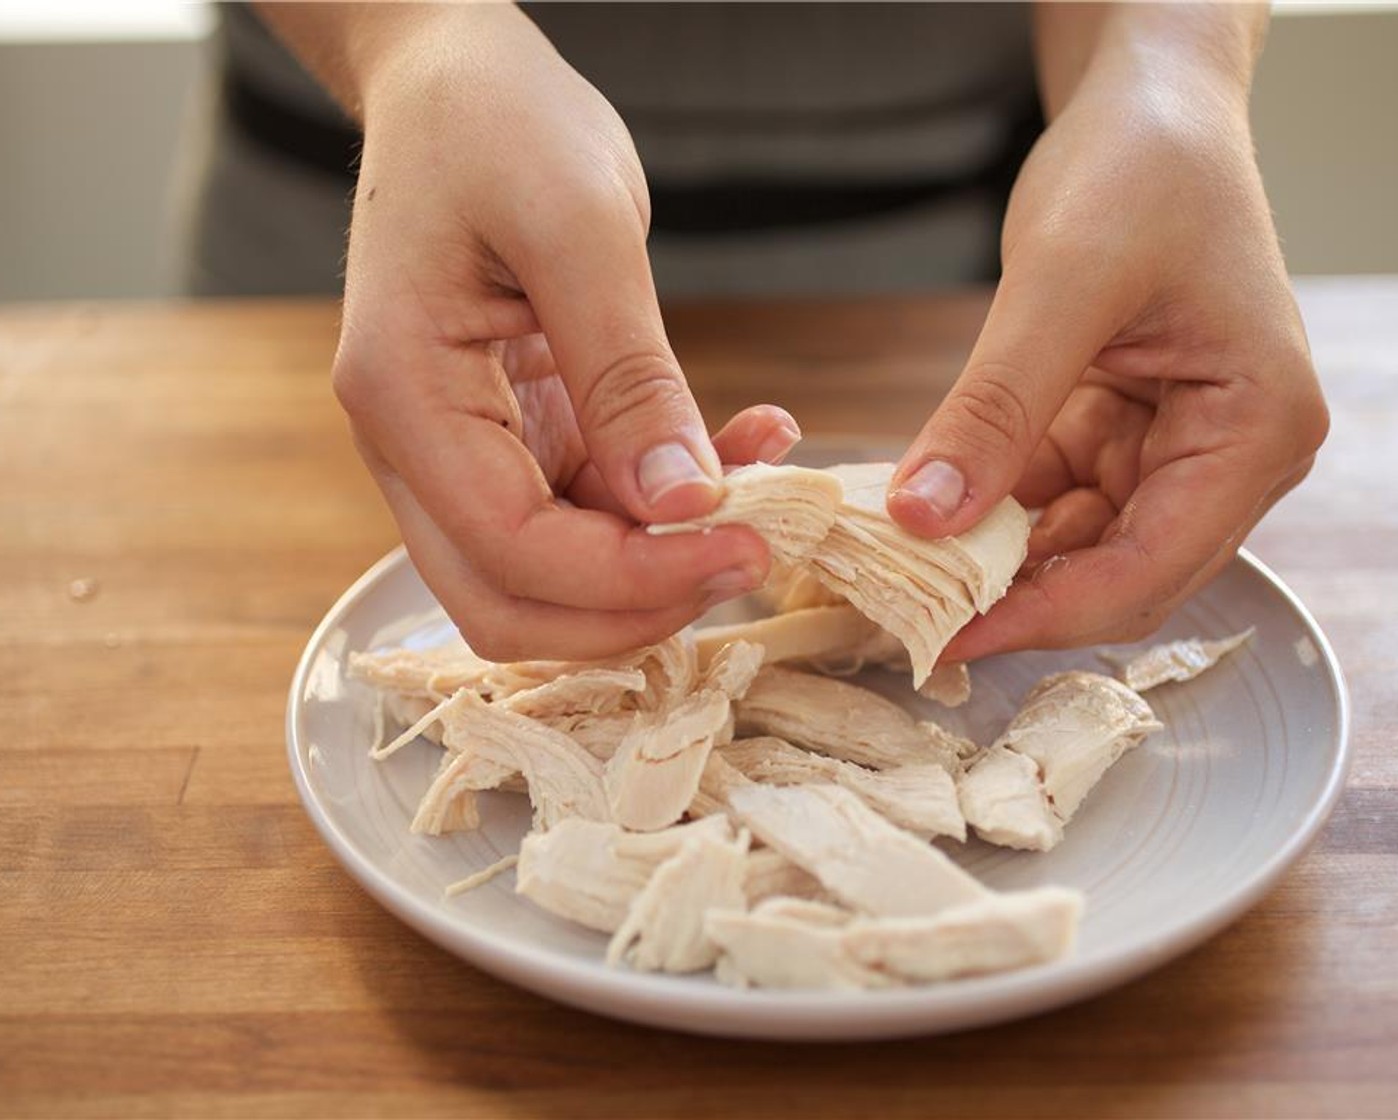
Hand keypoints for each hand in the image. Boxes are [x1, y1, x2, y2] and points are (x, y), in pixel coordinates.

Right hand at [277, 5, 788, 660]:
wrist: (457, 83)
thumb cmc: (498, 124)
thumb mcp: (580, 226)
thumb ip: (629, 374)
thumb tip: (685, 504)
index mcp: (404, 395)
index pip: (511, 549)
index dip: (630, 577)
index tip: (744, 547)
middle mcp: (417, 446)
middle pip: (511, 602)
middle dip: (634, 605)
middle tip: (747, 554)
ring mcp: (463, 449)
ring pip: (552, 576)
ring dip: (660, 562)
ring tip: (761, 493)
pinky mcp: (516, 436)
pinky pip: (588, 511)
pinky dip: (663, 505)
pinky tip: (741, 449)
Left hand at [887, 7, 1327, 658]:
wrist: (1147, 108)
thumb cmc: (1140, 167)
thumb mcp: (1062, 283)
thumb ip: (996, 407)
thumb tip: (925, 517)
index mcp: (1256, 431)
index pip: (1148, 569)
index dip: (1042, 617)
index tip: (944, 638)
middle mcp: (1227, 456)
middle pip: (1113, 572)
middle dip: (1011, 595)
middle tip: (907, 614)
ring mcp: (1172, 447)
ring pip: (1073, 543)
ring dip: (990, 555)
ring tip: (900, 566)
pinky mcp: (1120, 431)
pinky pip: (1048, 496)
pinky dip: (988, 505)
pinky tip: (925, 510)